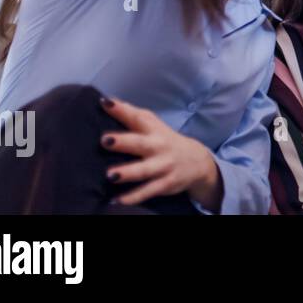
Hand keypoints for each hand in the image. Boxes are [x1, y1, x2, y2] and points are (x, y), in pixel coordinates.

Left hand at [101, 97, 220, 209]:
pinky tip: (117, 201)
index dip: (122, 110)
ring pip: (144, 170)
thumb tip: (106, 101)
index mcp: (153, 130)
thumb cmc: (164, 141)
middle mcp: (159, 146)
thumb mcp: (153, 126)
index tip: (105, 103)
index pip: (138, 117)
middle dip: (123, 142)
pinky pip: (148, 191)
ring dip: (128, 172)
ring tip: (111, 175)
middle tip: (105, 141)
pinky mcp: (166, 183)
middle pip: (140, 143)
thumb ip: (131, 116)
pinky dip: (133, 197)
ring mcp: (163, 165)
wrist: (197, 161)